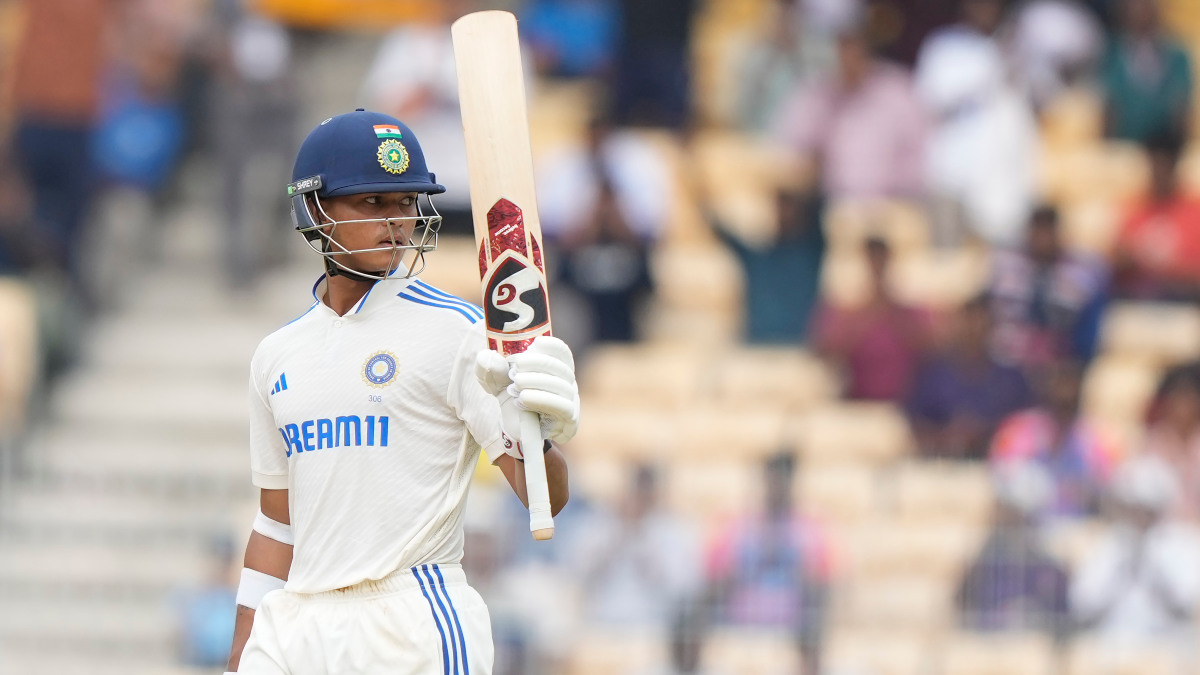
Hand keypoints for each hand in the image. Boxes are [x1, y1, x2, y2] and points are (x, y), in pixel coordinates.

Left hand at [475, 336, 579, 457]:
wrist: (516, 432)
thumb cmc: (511, 399)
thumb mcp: (497, 381)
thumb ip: (491, 368)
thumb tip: (486, 357)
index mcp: (556, 370)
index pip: (562, 353)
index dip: (552, 346)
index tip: (536, 343)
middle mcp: (568, 384)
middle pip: (561, 368)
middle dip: (537, 364)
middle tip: (514, 369)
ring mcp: (571, 402)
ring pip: (561, 386)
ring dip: (536, 382)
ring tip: (515, 385)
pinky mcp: (569, 421)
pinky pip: (562, 407)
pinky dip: (541, 399)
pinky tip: (522, 399)